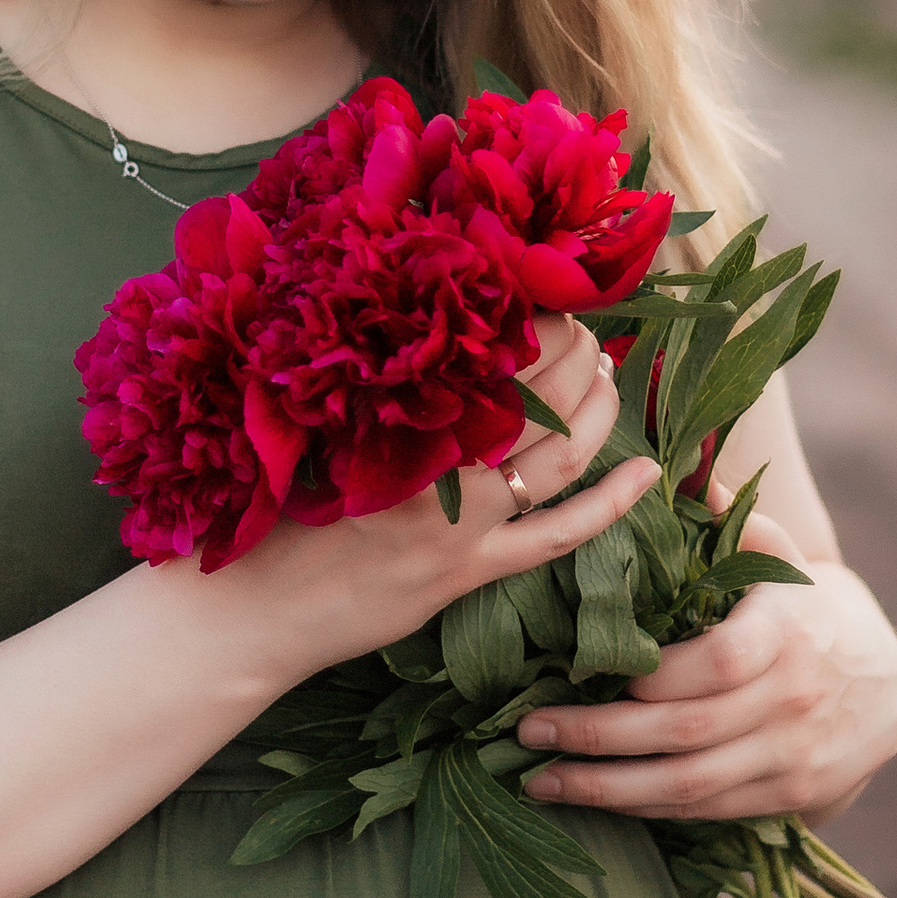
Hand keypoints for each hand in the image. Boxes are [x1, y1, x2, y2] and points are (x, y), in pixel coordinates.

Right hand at [204, 313, 659, 682]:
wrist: (248, 611)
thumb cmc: (265, 510)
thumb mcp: (309, 427)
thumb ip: (364, 390)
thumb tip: (407, 332)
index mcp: (395, 416)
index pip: (482, 347)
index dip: (522, 313)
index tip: (535, 286)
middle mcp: (438, 465)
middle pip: (533, 392)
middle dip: (570, 350)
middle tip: (581, 323)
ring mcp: (461, 525)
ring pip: (560, 455)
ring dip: (596, 408)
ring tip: (611, 372)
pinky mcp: (469, 572)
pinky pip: (559, 535)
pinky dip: (611, 503)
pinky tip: (648, 473)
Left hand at [516, 511, 896, 822]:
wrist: (883, 689)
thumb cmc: (805, 610)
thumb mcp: (780, 557)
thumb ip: (729, 518)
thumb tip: (673, 470)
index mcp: (786, 632)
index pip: (722, 661)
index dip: (658, 673)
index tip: (596, 665)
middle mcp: (790, 700)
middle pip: (685, 730)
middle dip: (597, 735)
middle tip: (528, 728)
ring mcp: (788, 756)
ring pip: (687, 785)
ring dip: (605, 788)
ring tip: (539, 779)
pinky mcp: (782, 796)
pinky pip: (701, 811)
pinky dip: (641, 807)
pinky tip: (591, 797)